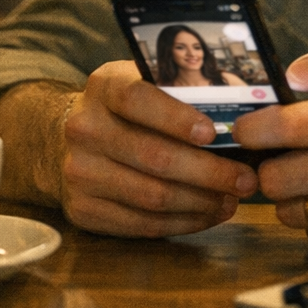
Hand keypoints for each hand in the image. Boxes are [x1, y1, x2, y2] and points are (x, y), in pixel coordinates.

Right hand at [56, 60, 258, 236]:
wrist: (62, 138)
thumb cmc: (125, 109)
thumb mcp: (144, 83)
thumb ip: (182, 90)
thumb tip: (244, 108)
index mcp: (105, 87)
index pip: (138, 99)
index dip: (176, 118)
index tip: (212, 134)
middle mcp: (85, 129)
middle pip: (154, 156)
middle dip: (209, 172)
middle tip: (246, 180)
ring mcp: (80, 172)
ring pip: (151, 195)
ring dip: (200, 203)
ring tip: (232, 200)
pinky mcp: (82, 209)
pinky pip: (141, 224)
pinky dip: (182, 222)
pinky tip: (207, 215)